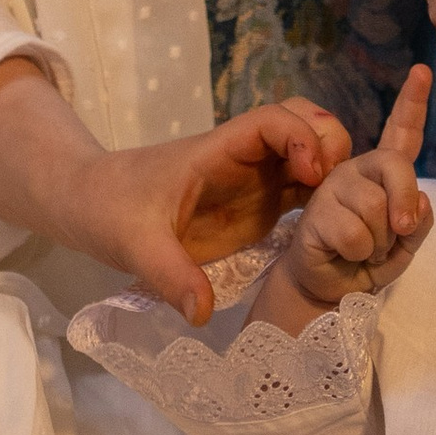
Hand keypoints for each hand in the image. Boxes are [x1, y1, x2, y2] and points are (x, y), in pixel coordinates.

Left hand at [67, 98, 353, 323]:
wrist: (90, 205)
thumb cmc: (108, 209)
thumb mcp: (135, 245)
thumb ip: (170, 275)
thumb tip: (201, 313)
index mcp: (218, 151)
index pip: (271, 120)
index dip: (300, 137)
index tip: (312, 173)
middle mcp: (243, 160)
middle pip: (304, 124)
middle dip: (331, 145)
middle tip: (339, 194)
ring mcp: (253, 181)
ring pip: (310, 156)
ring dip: (336, 174)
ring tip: (345, 218)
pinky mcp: (256, 206)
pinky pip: (301, 191)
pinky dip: (326, 200)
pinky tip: (333, 234)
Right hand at [282, 69, 433, 307]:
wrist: (330, 288)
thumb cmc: (369, 260)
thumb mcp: (406, 244)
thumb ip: (419, 220)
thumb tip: (417, 202)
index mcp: (381, 174)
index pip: (400, 134)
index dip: (412, 103)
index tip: (422, 70)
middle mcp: (356, 170)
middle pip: (395, 164)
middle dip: (405, 200)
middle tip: (401, 231)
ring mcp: (333, 188)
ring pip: (378, 208)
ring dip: (381, 243)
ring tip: (364, 250)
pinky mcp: (315, 213)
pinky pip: (357, 234)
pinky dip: (361, 255)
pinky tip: (344, 254)